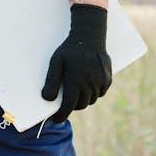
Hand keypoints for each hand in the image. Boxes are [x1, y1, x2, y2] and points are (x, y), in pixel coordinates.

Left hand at [41, 3, 112, 122]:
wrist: (89, 36)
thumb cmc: (69, 49)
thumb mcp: (56, 62)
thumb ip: (51, 81)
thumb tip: (47, 99)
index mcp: (75, 80)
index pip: (68, 106)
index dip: (61, 115)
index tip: (55, 119)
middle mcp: (89, 83)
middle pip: (80, 105)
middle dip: (71, 106)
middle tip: (65, 102)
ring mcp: (100, 81)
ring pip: (91, 100)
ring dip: (83, 100)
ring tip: (75, 92)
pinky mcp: (107, 79)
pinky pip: (100, 93)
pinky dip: (93, 93)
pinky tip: (86, 85)